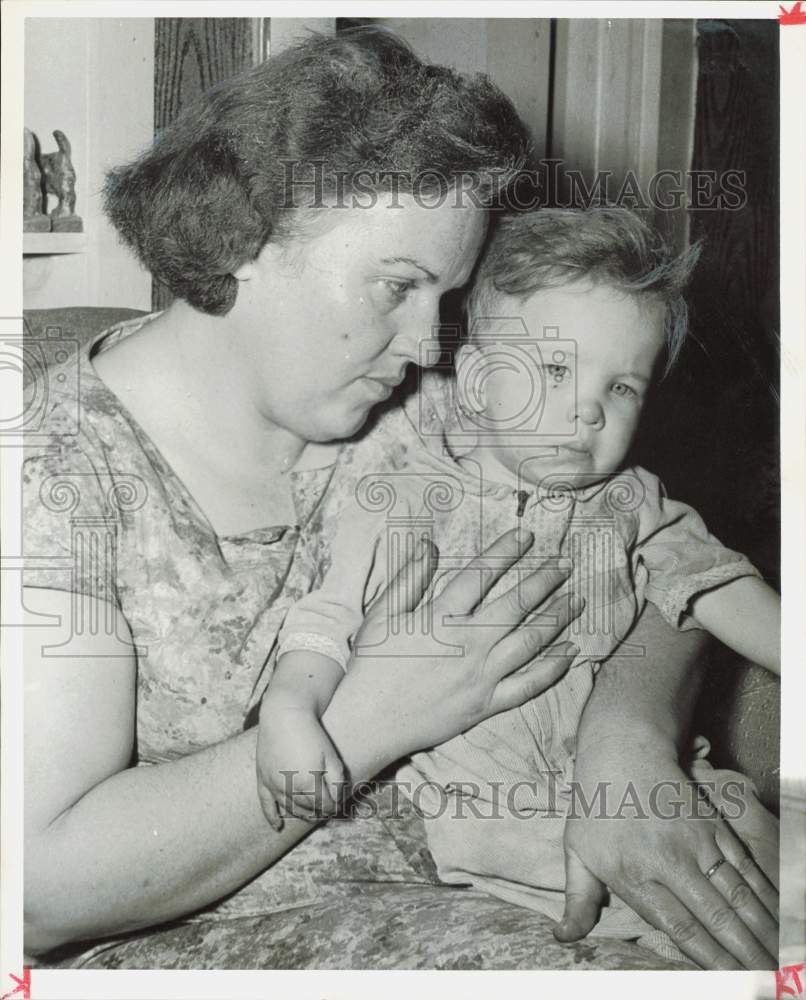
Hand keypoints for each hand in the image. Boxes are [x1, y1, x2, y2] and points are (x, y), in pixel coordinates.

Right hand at [256, 704, 344, 830]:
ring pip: (290, 808)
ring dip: (302, 814)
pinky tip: (278, 827)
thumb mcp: (331, 757)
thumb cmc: (311, 734)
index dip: (335, 806)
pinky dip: (272, 817)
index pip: (325, 805)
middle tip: (328, 808)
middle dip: (320, 810)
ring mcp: (273, 785)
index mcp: (309, 784)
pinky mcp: (262, 779)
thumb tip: (339, 799)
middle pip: (308, 808)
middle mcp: (289, 788)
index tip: (340, 804)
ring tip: (312, 814)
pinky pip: (265, 804)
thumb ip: (337, 781)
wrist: (284, 714)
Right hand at [323, 527, 582, 775]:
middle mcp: (468, 645)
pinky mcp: (486, 704)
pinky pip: (528, 685)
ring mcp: (481, 677)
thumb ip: (408, 578)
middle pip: (516, 606)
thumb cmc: (371, 665)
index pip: (481, 575)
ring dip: (556, 619)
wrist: (369, 722)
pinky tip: (570, 652)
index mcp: (442, 618)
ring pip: (530, 643)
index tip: (527, 536)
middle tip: (565, 564)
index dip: (505, 552)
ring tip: (577, 600)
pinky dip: (552, 669)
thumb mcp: (382, 614)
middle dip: (544, 581)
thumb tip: (429, 544)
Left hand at [553, 738, 778, 969]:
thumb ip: (578, 900)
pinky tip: (779, 917)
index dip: (711, 959)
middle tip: (772, 982)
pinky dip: (766, 894)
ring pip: (738, 894)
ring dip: (764, 929)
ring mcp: (695, 841)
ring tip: (781, 960)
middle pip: (717, 916)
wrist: (622, 748)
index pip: (680, 927)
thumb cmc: (595, 804)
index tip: (735, 983)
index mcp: (634, 873)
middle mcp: (669, 860)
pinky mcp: (712, 825)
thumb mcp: (576, 851)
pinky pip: (745, 866)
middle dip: (748, 954)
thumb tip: (564, 938)